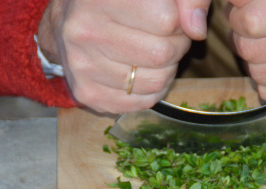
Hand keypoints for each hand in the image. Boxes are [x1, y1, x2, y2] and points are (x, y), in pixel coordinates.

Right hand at [38, 0, 210, 112]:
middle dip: (177, 47)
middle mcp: (85, 31)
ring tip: (155, 54)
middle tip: (168, 38)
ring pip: (156, 81)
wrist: (69, 22)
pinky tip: (143, 72)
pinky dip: (154, 89)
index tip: (172, 19)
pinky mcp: (88, 93)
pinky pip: (144, 102)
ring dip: (167, 70)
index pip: (167, 20)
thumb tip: (197, 30)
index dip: (180, 22)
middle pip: (162, 54)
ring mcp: (83, 66)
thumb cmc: (120, 2)